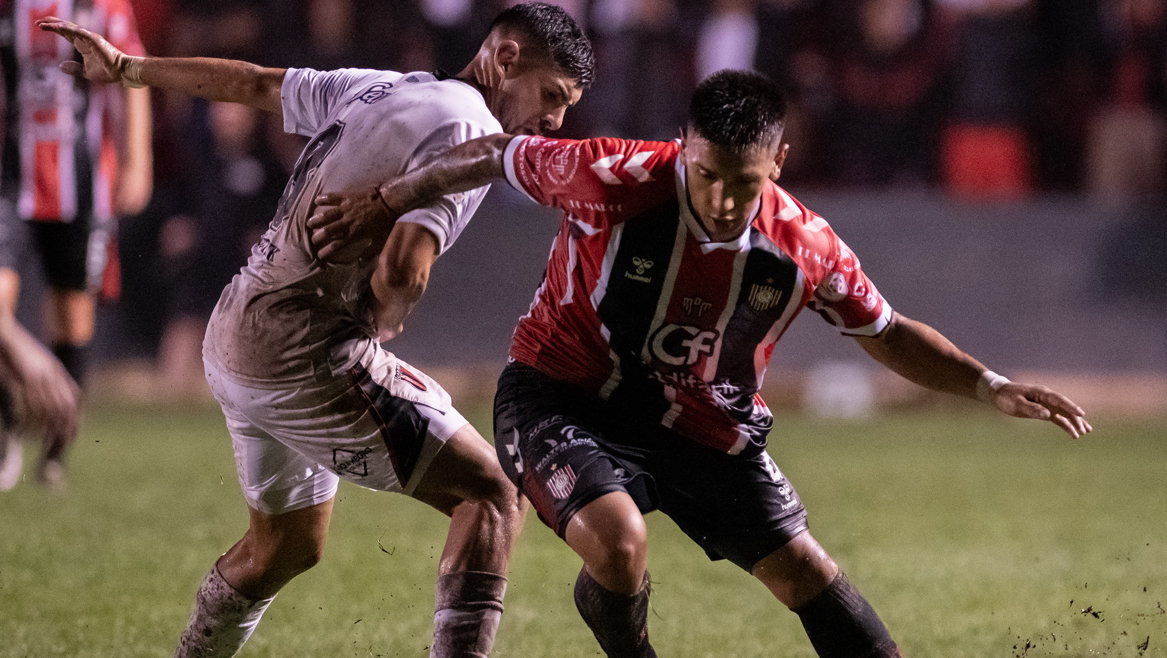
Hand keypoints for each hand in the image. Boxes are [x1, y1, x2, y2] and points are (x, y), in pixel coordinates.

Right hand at [1, 323, 79, 443]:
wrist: (5, 333)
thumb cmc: (14, 350)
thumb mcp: (35, 363)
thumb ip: (44, 377)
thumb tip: (43, 395)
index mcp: (57, 370)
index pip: (74, 398)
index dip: (74, 416)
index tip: (72, 433)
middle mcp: (54, 373)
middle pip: (67, 406)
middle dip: (67, 426)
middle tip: (63, 444)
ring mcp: (43, 375)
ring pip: (53, 407)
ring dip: (51, 427)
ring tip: (47, 443)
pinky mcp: (29, 376)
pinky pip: (34, 403)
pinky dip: (33, 419)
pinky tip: (29, 431)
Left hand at [37, 16, 131, 84]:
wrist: (122, 72)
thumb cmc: (108, 72)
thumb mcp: (86, 72)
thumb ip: (74, 68)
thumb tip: (60, 66)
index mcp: (83, 45)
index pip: (66, 34)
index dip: (54, 29)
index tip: (41, 27)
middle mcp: (85, 38)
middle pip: (65, 27)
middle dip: (51, 23)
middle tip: (37, 22)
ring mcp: (90, 38)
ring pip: (69, 28)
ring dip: (55, 25)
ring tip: (42, 23)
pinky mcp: (94, 39)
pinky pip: (78, 32)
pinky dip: (67, 29)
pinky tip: (57, 27)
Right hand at [308, 187, 398, 263]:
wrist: (390, 201)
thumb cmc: (386, 221)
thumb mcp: (380, 240)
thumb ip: (370, 251)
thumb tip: (361, 262)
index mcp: (355, 233)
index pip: (337, 245)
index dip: (327, 251)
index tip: (320, 255)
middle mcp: (347, 222)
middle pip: (328, 231)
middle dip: (318, 236)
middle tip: (312, 239)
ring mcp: (346, 209)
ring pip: (326, 215)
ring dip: (316, 219)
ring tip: (309, 223)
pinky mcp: (347, 197)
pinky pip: (332, 198)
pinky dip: (323, 199)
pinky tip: (316, 201)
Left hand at [991, 382, 1091, 438]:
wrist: (998, 393)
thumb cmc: (1006, 397)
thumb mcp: (1017, 404)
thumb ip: (1032, 409)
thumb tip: (1048, 415)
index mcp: (1041, 393)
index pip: (1059, 400)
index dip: (1071, 407)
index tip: (1081, 414)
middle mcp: (1047, 397)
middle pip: (1065, 408)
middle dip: (1076, 418)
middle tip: (1085, 429)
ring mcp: (1046, 404)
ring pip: (1064, 413)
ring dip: (1074, 422)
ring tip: (1086, 432)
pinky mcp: (1043, 410)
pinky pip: (1057, 418)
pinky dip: (1065, 424)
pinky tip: (1073, 433)